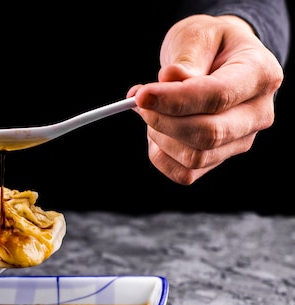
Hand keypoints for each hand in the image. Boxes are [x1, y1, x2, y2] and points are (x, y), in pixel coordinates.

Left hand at [127, 14, 283, 183]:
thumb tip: (170, 78)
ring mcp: (241, 141)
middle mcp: (259, 113)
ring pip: (194, 157)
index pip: (217, 96)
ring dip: (159, 136)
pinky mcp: (219, 159)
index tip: (141, 96)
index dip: (175, 100)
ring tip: (151, 110)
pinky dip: (160, 154)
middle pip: (208, 134)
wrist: (221, 62)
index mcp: (261, 74)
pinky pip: (184, 172)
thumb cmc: (210, 45)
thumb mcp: (198, 34)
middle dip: (163, 121)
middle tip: (139, 101)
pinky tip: (157, 130)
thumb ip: (187, 56)